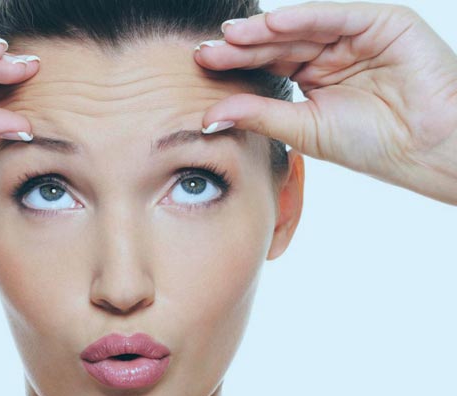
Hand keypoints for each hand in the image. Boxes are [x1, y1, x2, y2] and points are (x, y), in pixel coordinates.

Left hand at [194, 1, 456, 204]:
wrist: (425, 149)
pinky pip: (337, 15)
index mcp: (314, 77)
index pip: (269, 63)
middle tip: (206, 49)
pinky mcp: (383, 22)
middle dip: (243, 45)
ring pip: (304, 26)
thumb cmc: (371, 144)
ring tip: (231, 35)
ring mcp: (356, 35)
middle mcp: (332, 53)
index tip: (200, 64)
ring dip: (266, 30)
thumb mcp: (303, 128)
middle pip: (280, 43)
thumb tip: (207, 117)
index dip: (236, 63)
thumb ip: (258, 115)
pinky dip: (306, 17)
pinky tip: (273, 24)